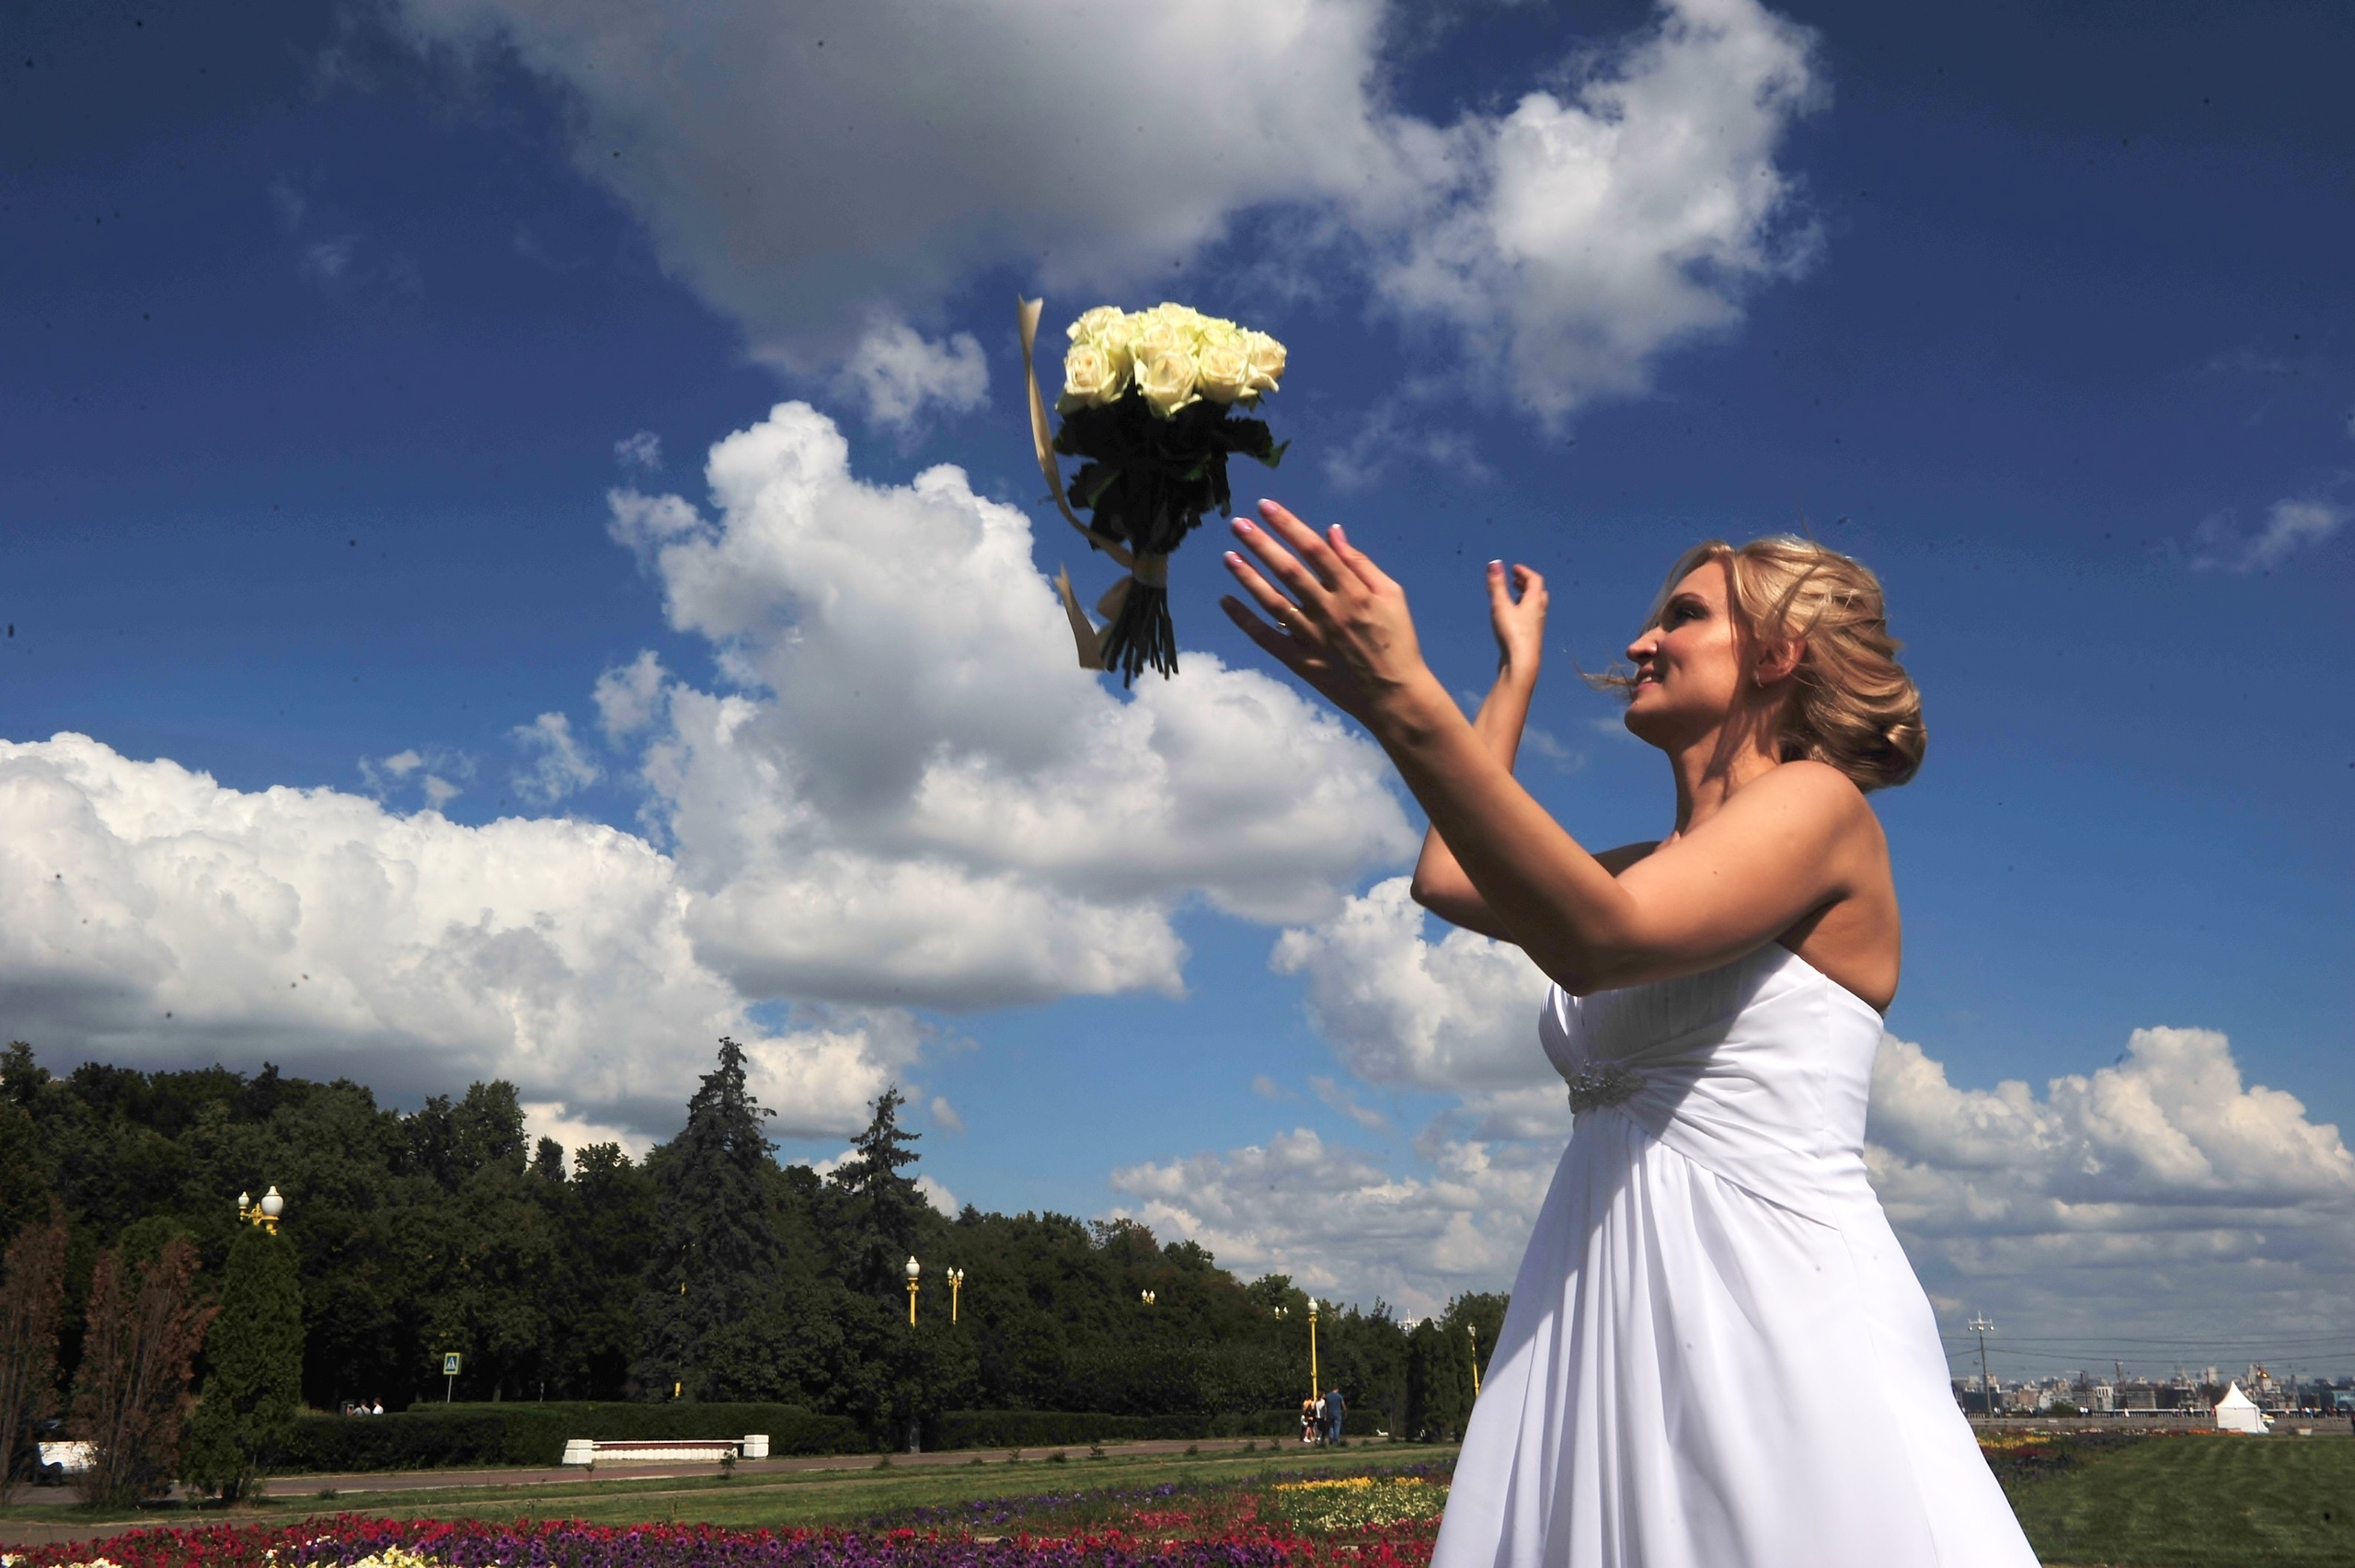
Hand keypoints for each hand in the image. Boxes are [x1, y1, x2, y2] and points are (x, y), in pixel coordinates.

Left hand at [1219, 499, 1429, 725]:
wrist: (1395, 696)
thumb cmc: (1397, 641)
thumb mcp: (1392, 595)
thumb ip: (1361, 563)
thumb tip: (1332, 531)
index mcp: (1353, 591)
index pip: (1314, 550)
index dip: (1289, 526)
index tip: (1266, 507)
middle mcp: (1329, 611)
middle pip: (1288, 571)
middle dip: (1261, 545)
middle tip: (1237, 524)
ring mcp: (1312, 638)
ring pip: (1273, 602)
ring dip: (1248, 578)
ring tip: (1227, 556)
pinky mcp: (1301, 662)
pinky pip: (1267, 638)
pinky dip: (1244, 621)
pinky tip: (1226, 601)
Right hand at [1488, 561, 1546, 685]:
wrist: (1522, 662)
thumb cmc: (1513, 633)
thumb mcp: (1501, 605)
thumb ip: (1497, 585)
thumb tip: (1494, 563)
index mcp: (1534, 601)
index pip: (1534, 580)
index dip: (1524, 572)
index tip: (1513, 569)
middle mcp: (1539, 612)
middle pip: (1538, 592)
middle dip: (1527, 584)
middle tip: (1515, 581)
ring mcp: (1536, 626)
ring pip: (1535, 607)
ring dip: (1526, 598)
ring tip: (1513, 597)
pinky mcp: (1530, 638)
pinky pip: (1530, 619)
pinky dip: (1523, 611)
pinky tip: (1511, 619)